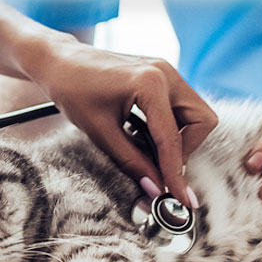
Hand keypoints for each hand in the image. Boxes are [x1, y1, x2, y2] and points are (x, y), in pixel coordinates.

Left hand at [21, 37, 217, 205]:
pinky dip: (171, 125)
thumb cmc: (73, 91)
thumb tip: (156, 189)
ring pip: (196, 113)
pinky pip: (181, 105)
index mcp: (150, 83)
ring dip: (179, 137)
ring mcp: (166, 71)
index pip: (173, 139)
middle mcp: (165, 73)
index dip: (176, 174)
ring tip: (148, 150)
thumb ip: (132, 162)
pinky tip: (143, 134)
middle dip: (187, 149)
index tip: (181, 199)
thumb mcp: (101, 133)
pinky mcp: (161, 74)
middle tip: (161, 165)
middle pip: (202, 121)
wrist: (59, 62)